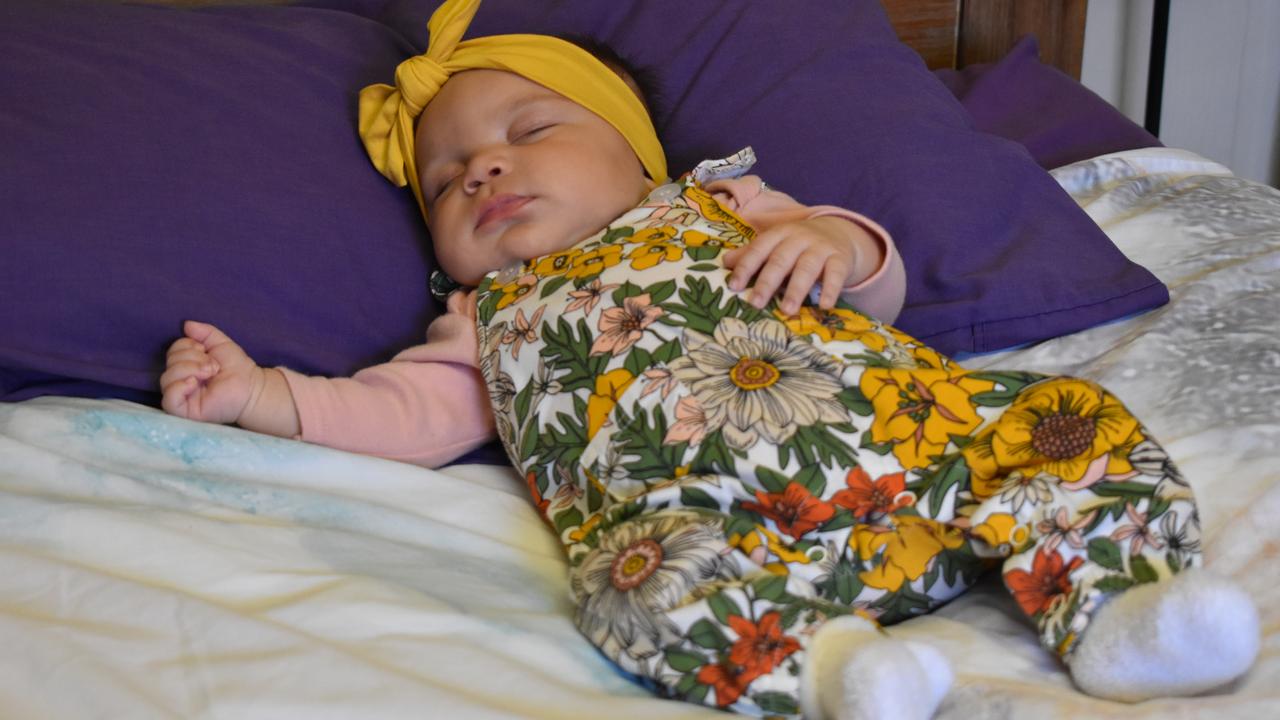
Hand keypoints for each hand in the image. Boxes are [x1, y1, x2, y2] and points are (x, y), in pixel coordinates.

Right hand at [160, 320, 262, 423]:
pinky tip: (194, 384)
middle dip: (193, 358)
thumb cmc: (236, 367)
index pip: (172, 351)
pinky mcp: (183, 411)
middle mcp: (180, 380)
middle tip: (213, 367)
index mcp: (186, 365)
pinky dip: (179, 387)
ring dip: (190, 370)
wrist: (251, 386)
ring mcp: (181, 396)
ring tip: (209, 373)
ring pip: (166, 378)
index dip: (188, 346)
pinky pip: (168, 400)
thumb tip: (186, 324)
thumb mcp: (220, 343)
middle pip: (169, 362)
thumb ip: (205, 332)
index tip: (207, 351)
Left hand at [723, 216, 876, 314]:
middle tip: (756, 303)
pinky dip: (831, 289)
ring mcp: (820, 248)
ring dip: (796, 289)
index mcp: (779, 234)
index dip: (746, 267)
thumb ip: (752, 254)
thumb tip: (724, 263)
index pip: (759, 249)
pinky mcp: (840, 259)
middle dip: (767, 282)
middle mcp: (799, 238)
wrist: (839, 231)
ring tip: (787, 310)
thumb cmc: (798, 244)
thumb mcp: (776, 244)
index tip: (733, 286)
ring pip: (807, 268)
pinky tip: (824, 305)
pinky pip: (836, 274)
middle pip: (781, 260)